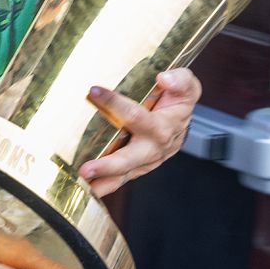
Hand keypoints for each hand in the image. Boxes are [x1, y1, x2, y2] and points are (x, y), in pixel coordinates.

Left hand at [77, 69, 200, 197]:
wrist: (183, 120)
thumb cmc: (179, 100)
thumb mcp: (187, 85)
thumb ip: (180, 80)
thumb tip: (164, 79)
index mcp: (165, 124)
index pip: (137, 115)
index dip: (115, 103)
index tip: (94, 91)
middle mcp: (156, 146)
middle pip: (131, 158)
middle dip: (108, 165)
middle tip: (86, 169)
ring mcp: (148, 160)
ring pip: (125, 173)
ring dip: (103, 181)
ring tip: (82, 184)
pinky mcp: (139, 167)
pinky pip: (123, 178)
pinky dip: (106, 185)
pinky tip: (88, 189)